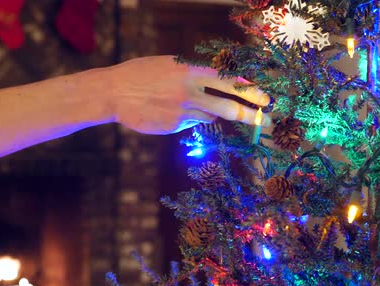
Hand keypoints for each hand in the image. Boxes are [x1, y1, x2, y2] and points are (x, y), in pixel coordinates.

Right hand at [105, 55, 270, 133]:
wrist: (114, 92)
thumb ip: (194, 74)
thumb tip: (218, 85)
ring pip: (210, 116)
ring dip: (212, 112)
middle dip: (249, 114)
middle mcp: (190, 91)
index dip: (249, 90)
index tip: (265, 98)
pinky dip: (190, 117)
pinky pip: (192, 123)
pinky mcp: (174, 126)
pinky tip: (171, 109)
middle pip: (228, 106)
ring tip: (191, 103)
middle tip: (264, 119)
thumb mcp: (170, 65)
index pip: (228, 81)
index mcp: (190, 71)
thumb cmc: (142, 74)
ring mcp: (182, 111)